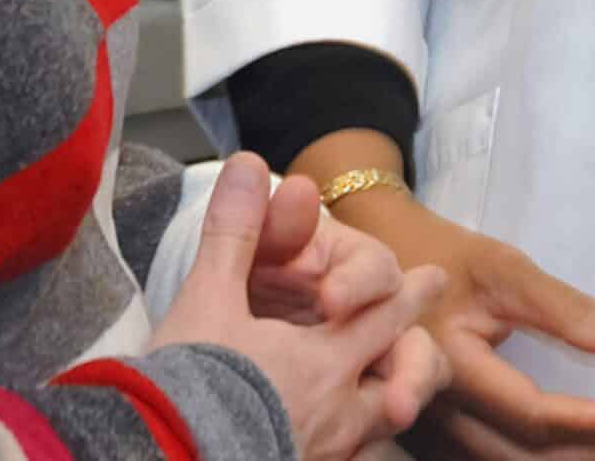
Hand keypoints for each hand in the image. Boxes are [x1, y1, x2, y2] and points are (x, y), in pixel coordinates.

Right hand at [151, 154, 451, 459]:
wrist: (160, 460)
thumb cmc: (190, 383)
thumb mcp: (208, 299)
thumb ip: (235, 233)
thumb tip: (249, 163)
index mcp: (325, 362)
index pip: (383, 316)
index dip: (407, 293)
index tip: (434, 276)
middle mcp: (336, 414)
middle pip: (392, 381)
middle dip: (412, 360)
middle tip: (427, 350)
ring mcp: (320, 455)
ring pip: (373, 432)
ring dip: (382, 410)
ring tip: (388, 405)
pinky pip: (343, 460)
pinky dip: (350, 448)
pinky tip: (334, 446)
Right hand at [336, 192, 594, 459]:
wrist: (382, 267)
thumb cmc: (445, 256)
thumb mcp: (504, 267)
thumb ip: (567, 309)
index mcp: (451, 367)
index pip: (534, 416)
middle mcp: (436, 411)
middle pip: (525, 459)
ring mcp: (432, 430)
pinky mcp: (437, 434)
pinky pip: (494, 460)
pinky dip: (544, 459)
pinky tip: (581, 447)